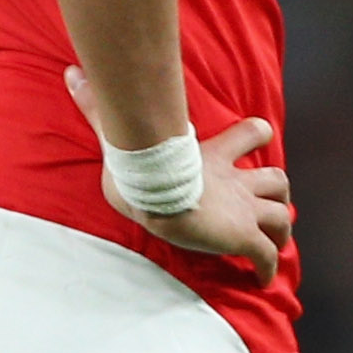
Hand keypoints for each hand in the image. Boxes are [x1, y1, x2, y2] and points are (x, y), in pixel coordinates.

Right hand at [66, 68, 290, 279]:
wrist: (157, 193)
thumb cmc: (140, 168)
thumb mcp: (120, 137)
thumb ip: (100, 111)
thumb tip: (72, 73)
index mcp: (213, 158)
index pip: (250, 133)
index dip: (258, 133)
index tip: (261, 134)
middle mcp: (235, 184)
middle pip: (276, 179)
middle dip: (277, 191)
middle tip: (271, 203)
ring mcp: (241, 211)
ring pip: (281, 216)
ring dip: (281, 228)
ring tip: (276, 240)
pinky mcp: (242, 236)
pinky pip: (266, 255)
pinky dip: (269, 267)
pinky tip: (263, 278)